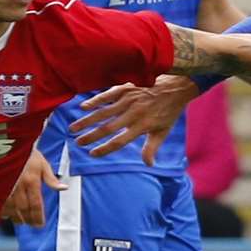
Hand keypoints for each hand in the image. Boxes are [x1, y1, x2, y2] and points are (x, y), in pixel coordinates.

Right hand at [1, 151, 65, 226]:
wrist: (6, 144)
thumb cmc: (26, 153)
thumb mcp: (42, 163)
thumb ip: (51, 179)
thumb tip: (64, 188)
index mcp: (31, 181)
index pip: (36, 205)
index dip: (38, 217)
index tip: (40, 224)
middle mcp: (18, 186)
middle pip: (23, 210)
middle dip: (28, 219)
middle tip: (32, 224)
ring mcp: (5, 187)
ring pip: (10, 209)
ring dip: (17, 218)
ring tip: (21, 221)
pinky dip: (3, 212)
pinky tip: (7, 214)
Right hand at [70, 76, 200, 164]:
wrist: (177, 86)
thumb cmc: (169, 110)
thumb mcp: (163, 131)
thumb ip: (152, 148)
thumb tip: (148, 164)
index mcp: (142, 126)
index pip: (119, 141)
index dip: (105, 148)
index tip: (92, 153)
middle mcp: (134, 113)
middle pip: (108, 127)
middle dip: (91, 136)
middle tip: (78, 142)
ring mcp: (129, 99)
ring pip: (104, 112)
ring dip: (87, 121)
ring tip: (74, 128)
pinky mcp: (127, 87)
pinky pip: (108, 95)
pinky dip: (95, 101)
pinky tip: (84, 107)